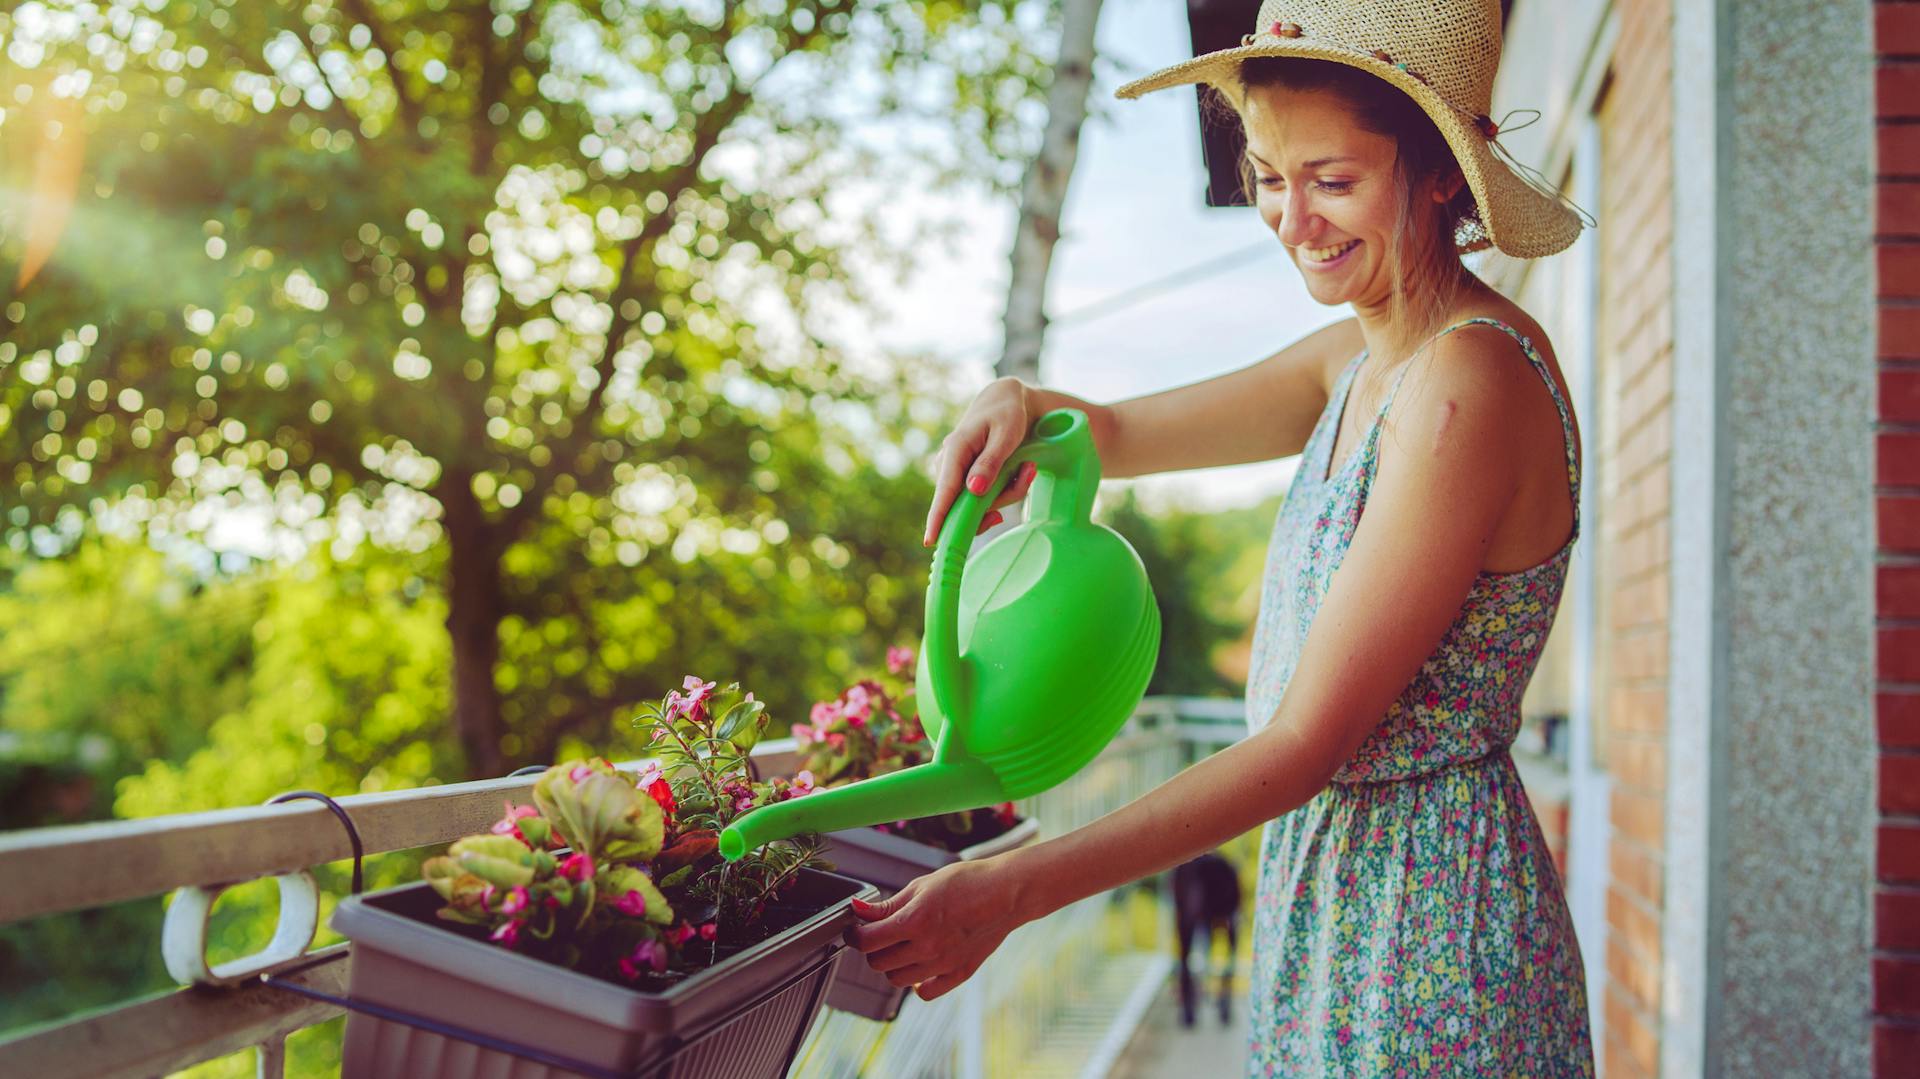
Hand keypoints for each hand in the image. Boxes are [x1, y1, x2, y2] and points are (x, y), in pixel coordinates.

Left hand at [841, 856, 1029, 1000]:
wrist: (1006, 893)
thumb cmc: (966, 883)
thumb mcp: (921, 886)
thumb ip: (888, 905)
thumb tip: (858, 911)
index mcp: (915, 921)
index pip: (867, 941)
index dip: (854, 936)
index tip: (855, 930)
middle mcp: (927, 947)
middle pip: (878, 963)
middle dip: (873, 949)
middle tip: (882, 934)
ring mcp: (943, 964)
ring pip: (897, 980)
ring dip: (893, 965)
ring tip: (904, 946)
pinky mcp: (958, 974)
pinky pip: (924, 992)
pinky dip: (918, 983)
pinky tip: (921, 965)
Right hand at [924, 378, 1039, 546]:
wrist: (1004, 402)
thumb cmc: (1007, 414)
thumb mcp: (1006, 434)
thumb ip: (991, 462)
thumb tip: (973, 491)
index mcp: (955, 450)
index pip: (945, 491)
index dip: (938, 518)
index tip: (930, 540)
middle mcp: (949, 463)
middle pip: (968, 503)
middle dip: (1001, 497)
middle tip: (1028, 473)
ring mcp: (955, 472)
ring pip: (980, 502)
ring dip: (1008, 491)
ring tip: (1027, 467)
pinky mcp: (965, 478)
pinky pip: (984, 497)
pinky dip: (1005, 490)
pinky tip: (1018, 471)